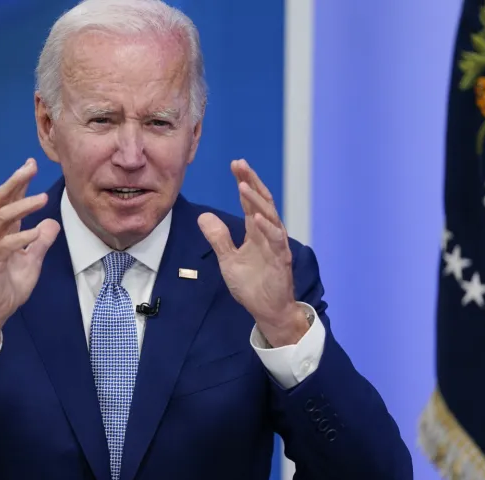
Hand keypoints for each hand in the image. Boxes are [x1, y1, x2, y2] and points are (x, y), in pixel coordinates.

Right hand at [0, 158, 60, 359]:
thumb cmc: (9, 285)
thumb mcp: (32, 261)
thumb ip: (41, 241)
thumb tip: (52, 222)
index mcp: (4, 231)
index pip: (11, 200)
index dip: (21, 182)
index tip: (31, 163)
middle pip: (1, 200)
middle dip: (16, 182)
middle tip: (30, 167)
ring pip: (2, 218)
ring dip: (22, 206)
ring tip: (42, 198)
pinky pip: (5, 245)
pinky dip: (21, 237)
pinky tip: (36, 231)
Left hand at [197, 159, 309, 346]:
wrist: (267, 310)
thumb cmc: (252, 285)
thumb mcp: (228, 259)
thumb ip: (218, 238)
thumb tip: (203, 216)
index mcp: (256, 231)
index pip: (250, 202)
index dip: (244, 182)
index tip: (235, 164)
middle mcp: (268, 233)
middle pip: (262, 201)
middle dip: (251, 181)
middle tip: (240, 164)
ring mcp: (276, 245)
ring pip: (270, 216)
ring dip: (257, 201)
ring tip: (243, 186)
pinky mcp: (280, 260)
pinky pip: (275, 240)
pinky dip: (267, 228)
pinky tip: (257, 217)